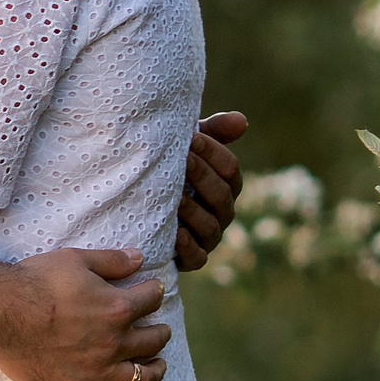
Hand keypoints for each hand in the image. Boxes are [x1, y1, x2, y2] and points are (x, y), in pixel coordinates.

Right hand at [0, 248, 171, 380]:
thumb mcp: (76, 260)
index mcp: (117, 307)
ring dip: (156, 369)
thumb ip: (111, 261)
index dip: (154, 292)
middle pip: (153, 340)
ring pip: (142, 375)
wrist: (0, 312)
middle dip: (160, 331)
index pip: (151, 299)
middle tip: (159, 329)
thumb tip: (139, 257)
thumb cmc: (35, 282)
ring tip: (159, 364)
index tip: (153, 292)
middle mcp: (114, 341)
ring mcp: (99, 369)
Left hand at [173, 111, 247, 271]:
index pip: (230, 168)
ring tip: (176, 198)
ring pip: (210, 225)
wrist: (138, 207)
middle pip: (221, 194)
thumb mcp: (187, 149)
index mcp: (226, 184)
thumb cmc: (167, 170)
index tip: (190, 137)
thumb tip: (242, 120)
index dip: (212, 152)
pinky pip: (197, 257)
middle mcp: (222, 212)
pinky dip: (188, 246)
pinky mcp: (192, 260)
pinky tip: (175, 234)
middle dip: (201, 175)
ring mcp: (209, 237)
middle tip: (181, 159)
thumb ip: (213, 133)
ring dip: (193, 210)